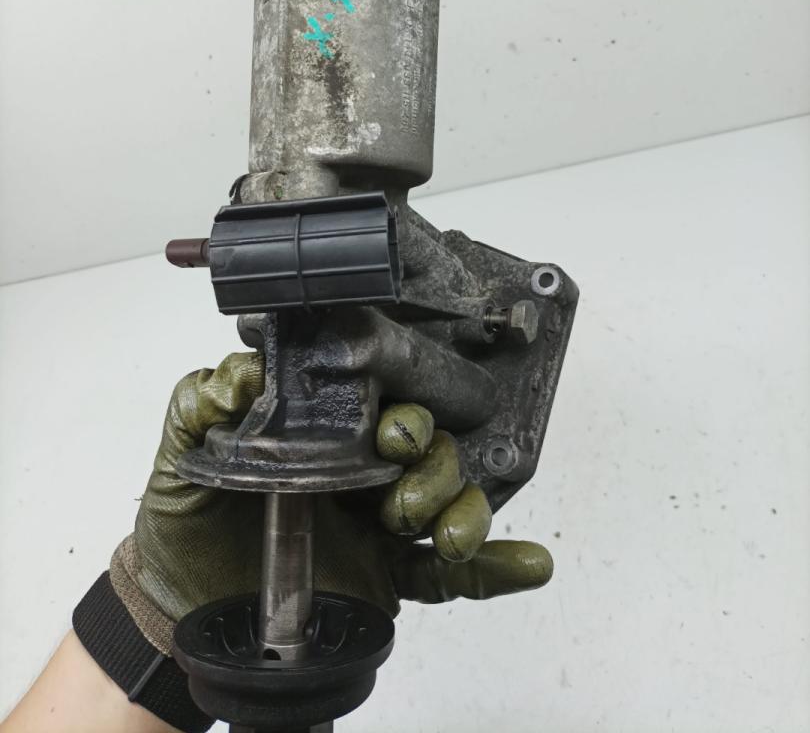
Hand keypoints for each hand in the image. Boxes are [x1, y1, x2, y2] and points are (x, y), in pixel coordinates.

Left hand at [114, 353, 553, 652]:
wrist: (183, 611)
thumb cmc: (188, 523)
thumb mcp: (178, 459)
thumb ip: (198, 410)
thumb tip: (237, 380)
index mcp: (323, 432)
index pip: (377, 400)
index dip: (396, 403)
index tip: (392, 424)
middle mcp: (360, 467)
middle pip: (423, 444)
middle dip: (429, 455)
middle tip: (404, 472)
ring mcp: (380, 521)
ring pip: (446, 499)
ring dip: (462, 507)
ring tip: (451, 534)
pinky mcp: (390, 575)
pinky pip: (450, 573)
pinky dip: (493, 567)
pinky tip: (527, 565)